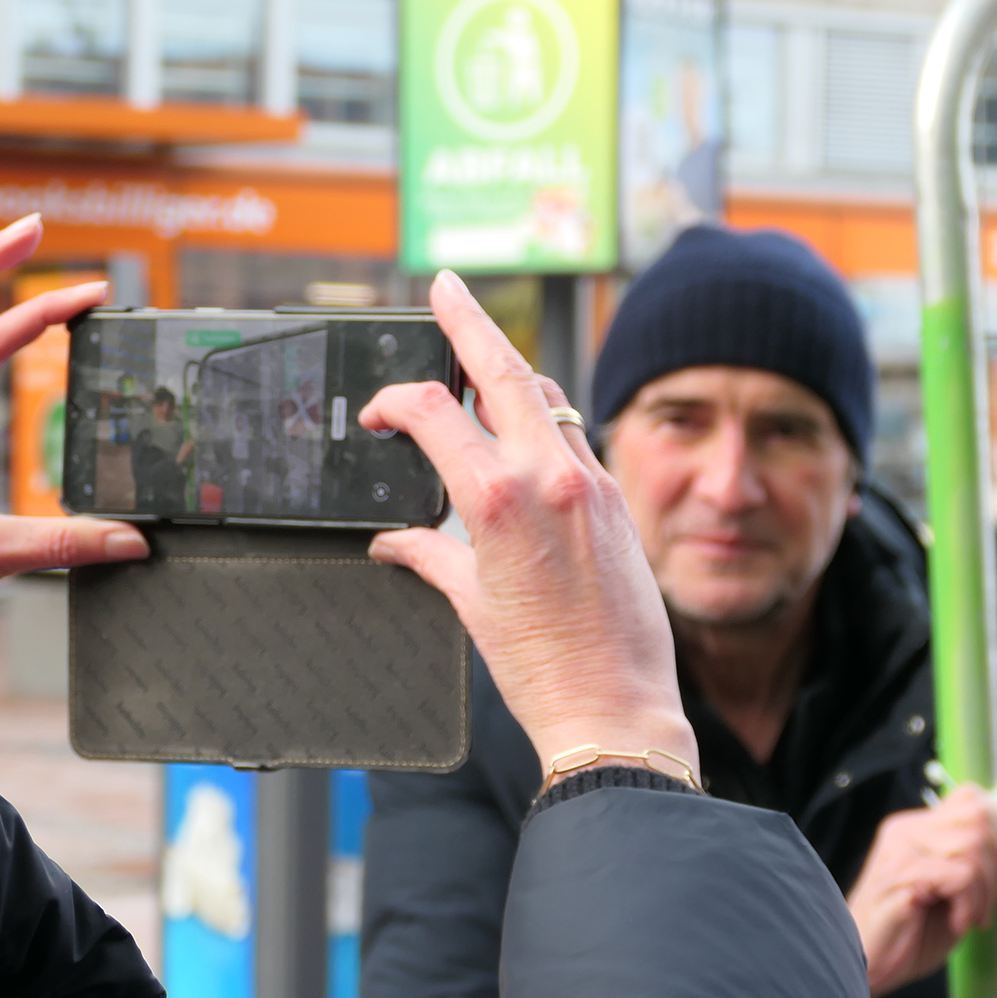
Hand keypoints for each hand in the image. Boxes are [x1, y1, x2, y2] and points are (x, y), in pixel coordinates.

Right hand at [359, 272, 696, 782]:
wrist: (614, 711)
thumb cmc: (541, 670)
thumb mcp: (471, 605)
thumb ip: (429, 556)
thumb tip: (394, 541)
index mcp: (500, 499)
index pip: (436, 412)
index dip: (396, 402)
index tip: (378, 416)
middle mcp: (550, 476)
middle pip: (504, 367)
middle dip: (469, 321)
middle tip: (447, 286)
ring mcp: (591, 483)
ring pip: (548, 395)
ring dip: (511, 371)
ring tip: (482, 358)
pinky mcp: (618, 501)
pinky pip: (574, 436)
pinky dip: (544, 420)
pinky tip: (527, 428)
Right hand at [847, 784, 996, 995]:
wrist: (865, 968)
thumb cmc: (907, 936)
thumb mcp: (948, 894)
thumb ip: (972, 865)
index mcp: (915, 829)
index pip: (970, 798)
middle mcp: (906, 831)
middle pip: (979, 816)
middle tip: (989, 898)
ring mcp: (902, 850)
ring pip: (974, 844)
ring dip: (986, 889)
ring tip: (971, 917)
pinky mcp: (903, 875)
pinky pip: (962, 874)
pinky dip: (970, 903)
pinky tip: (957, 922)